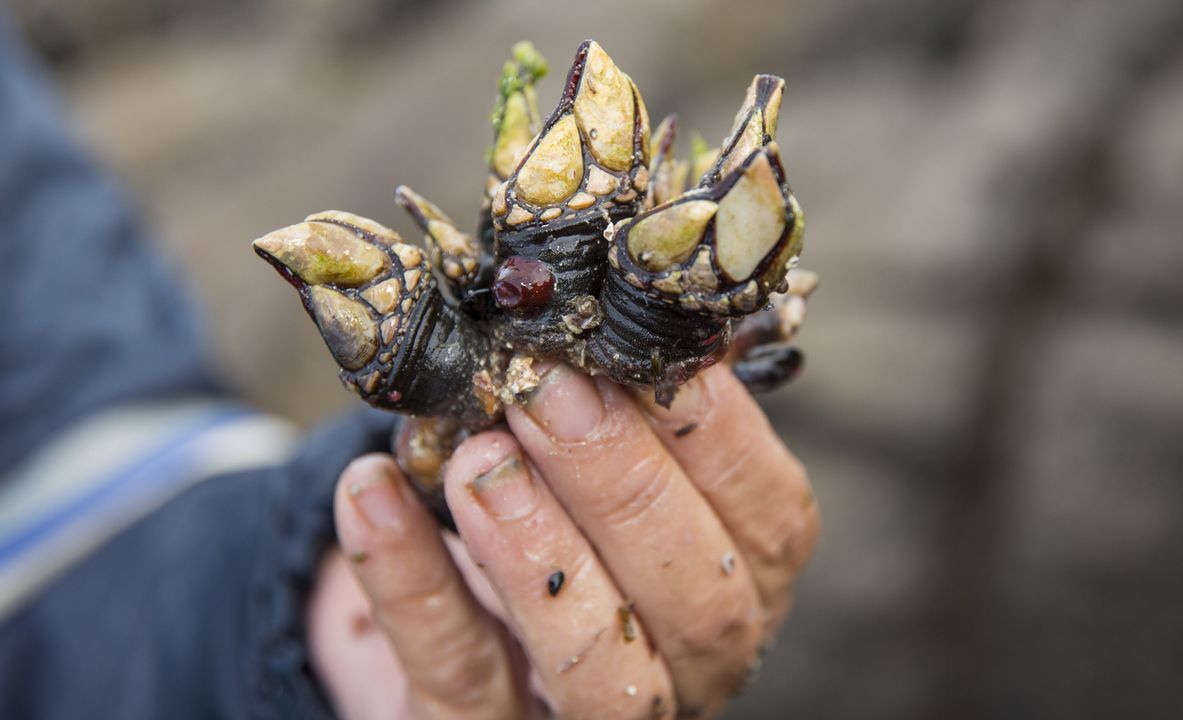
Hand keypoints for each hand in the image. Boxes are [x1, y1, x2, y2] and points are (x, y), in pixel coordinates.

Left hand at [307, 364, 818, 718]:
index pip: (771, 515)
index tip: (648, 349)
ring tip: (476, 456)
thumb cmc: (556, 510)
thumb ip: (623, 389)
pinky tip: (368, 491)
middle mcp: (693, 660)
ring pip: (599, 663)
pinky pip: (454, 675)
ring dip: (540, 549)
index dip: (719, 433)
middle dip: (623, 483)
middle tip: (545, 387)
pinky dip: (411, 580)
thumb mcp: (601, 448)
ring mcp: (588, 713)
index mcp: (743, 575)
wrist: (456, 626)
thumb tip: (613, 275)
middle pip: (698, 598)